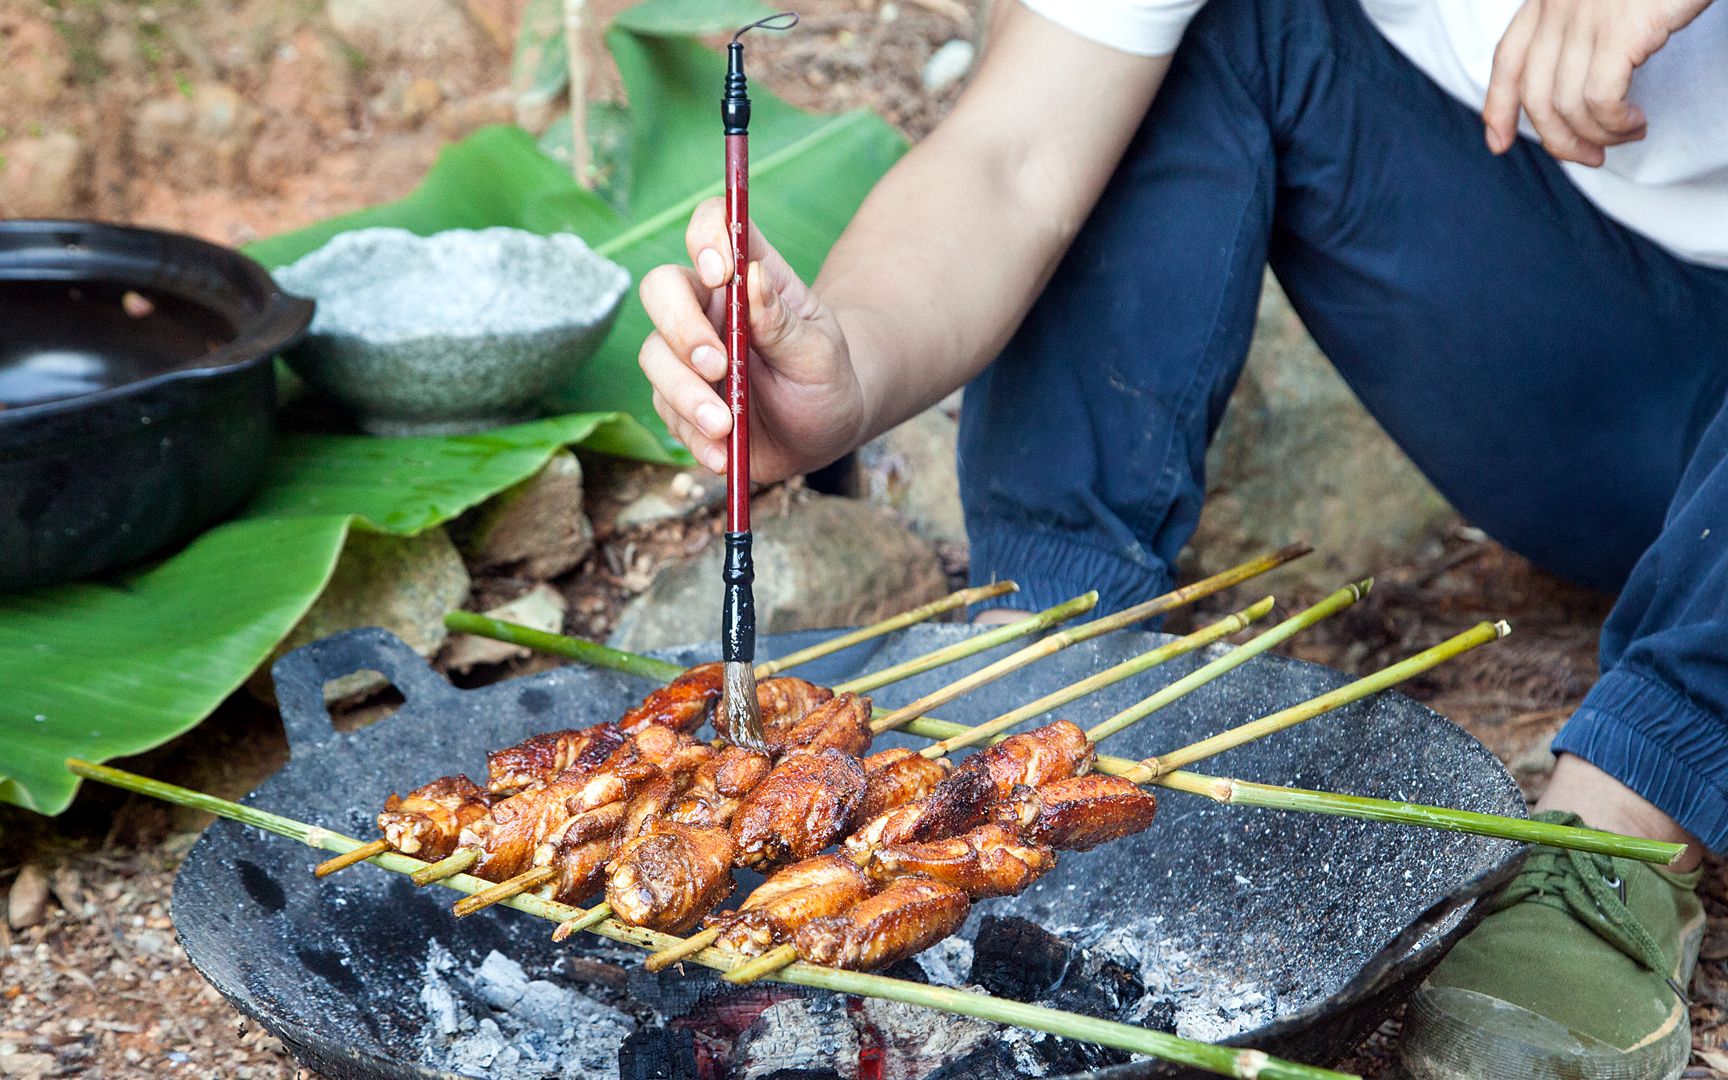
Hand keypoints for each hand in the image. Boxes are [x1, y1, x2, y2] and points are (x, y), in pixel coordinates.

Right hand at [637, 197, 864, 481]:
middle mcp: (708, 307)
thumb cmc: (827, 379)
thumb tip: (751, 277)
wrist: (824, 433)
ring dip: (686, 392)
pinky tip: (724, 453)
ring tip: (726, 426)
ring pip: (654, 355)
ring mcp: (687, 353)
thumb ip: (783, 321)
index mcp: (748, 277)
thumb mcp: (820, 353)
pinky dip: (693, 435)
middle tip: (717, 364)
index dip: (707, 235)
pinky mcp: (678, 399)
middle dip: (681, 326)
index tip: (723, 273)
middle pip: (662, 288)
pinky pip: (666, 410)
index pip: (713, 225)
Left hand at [1484, 0, 1713, 165]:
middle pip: (1534, 94)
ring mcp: (1584, 16)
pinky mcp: (1619, 30)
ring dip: (1597, 135)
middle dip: (1558, 140)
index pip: (1507, 59)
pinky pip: (1600, 100)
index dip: (1498, 107)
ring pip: (1566, 105)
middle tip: (1590, 157)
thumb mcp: (1605, 1)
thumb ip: (1578, 31)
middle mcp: (1557, 4)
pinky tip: (1636, 121)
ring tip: (1628, 134)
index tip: (1499, 143)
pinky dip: (1615, 123)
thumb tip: (1566, 96)